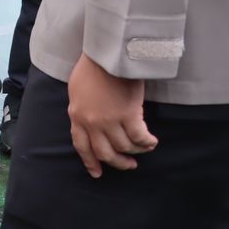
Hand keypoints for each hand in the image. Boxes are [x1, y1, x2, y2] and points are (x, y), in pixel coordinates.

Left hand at [66, 53, 157, 177]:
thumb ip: (82, 109)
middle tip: (129, 165)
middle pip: (105, 152)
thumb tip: (89, 122)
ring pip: (124, 147)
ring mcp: (109, 120)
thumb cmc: (92, 68)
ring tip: (144, 148)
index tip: (97, 173)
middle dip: (118, 163)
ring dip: (136, 151)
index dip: (90, 162)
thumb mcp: (77, 91)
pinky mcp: (128, 115)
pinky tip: (152, 142)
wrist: (107, 55)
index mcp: (76, 115)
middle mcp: (91, 122)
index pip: (81, 145)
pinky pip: (139, 138)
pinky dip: (147, 143)